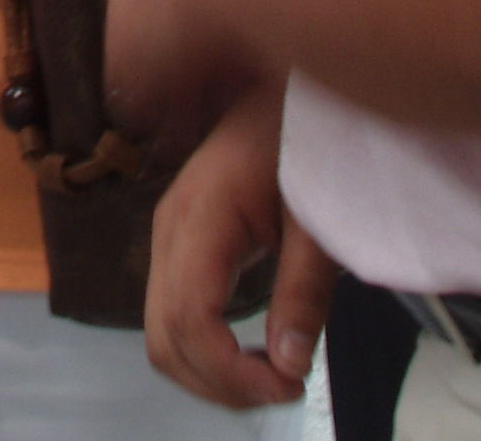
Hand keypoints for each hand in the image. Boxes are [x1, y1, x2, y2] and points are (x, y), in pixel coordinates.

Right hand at [145, 84, 334, 408]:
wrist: (284, 88)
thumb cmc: (307, 140)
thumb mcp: (319, 217)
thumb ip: (304, 291)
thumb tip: (290, 366)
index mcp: (201, 216)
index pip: (190, 320)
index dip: (231, 371)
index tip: (287, 387)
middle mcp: (170, 229)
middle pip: (165, 338)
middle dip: (220, 383)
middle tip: (283, 392)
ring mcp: (168, 235)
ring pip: (161, 334)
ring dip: (210, 373)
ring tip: (270, 380)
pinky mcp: (179, 242)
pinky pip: (172, 314)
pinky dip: (204, 350)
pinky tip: (249, 354)